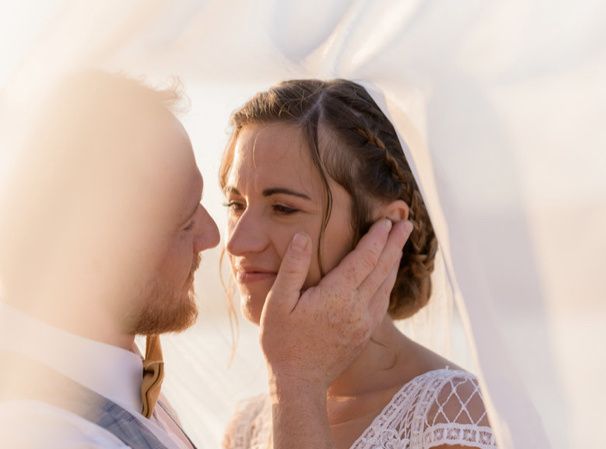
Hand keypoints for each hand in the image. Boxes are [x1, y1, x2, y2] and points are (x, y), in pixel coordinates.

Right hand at [259, 218, 412, 391]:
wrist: (299, 383)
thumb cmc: (282, 342)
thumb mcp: (277, 302)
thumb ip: (293, 267)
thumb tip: (302, 236)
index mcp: (337, 296)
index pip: (364, 259)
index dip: (376, 238)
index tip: (386, 221)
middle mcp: (357, 308)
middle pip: (382, 268)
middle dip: (394, 244)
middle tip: (406, 223)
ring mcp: (364, 322)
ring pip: (385, 285)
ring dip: (394, 261)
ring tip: (401, 243)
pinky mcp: (364, 333)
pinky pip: (382, 301)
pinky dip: (388, 282)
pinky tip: (388, 275)